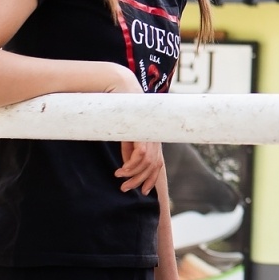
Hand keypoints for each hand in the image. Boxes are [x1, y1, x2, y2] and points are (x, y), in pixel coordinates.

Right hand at [104, 65, 161, 193]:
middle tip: (126, 189)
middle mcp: (154, 138)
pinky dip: (131, 166)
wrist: (121, 89)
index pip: (158, 163)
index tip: (143, 191)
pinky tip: (120, 171)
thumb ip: (130, 149)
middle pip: (154, 166)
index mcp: (152, 138)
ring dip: (133, 175)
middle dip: (141, 181)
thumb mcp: (126, 135)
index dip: (152, 178)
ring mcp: (149, 134)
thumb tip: (128, 166)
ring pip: (147, 163)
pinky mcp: (141, 132)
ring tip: (120, 179)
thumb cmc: (121, 111)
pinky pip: (141, 155)